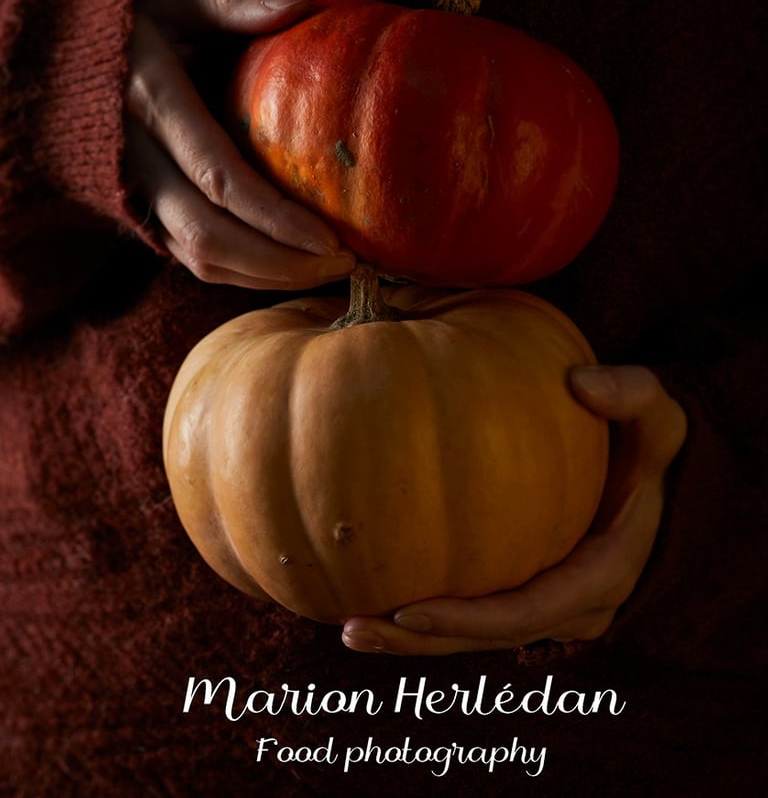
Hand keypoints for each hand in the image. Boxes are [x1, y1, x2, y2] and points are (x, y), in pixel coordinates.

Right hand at [125, 0, 355, 289]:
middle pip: (207, 234)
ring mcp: (131, 189)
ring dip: (265, 277)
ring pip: (196, 257)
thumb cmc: (137, 14)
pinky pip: (189, 256)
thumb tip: (300, 7)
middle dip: (279, 263)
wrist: (59, 50)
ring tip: (330, 270)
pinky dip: (241, 273)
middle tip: (346, 263)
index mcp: (150, 99)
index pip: (216, 175)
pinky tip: (292, 266)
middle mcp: (134, 155)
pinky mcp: (136, 208)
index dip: (273, 217)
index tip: (331, 238)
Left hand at [342, 365, 686, 654]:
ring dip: (412, 636)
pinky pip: (473, 608)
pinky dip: (426, 607)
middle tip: (354, 627)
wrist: (662, 471)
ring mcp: (549, 604)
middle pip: (486, 638)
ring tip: (347, 625)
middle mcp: (573, 605)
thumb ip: (630, 392)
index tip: (407, 608)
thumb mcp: (658, 413)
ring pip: (474, 634)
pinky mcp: (527, 588)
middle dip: (420, 639)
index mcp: (602, 574)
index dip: (465, 619)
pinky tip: (370, 586)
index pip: (525, 613)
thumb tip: (583, 382)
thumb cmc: (652, 441)